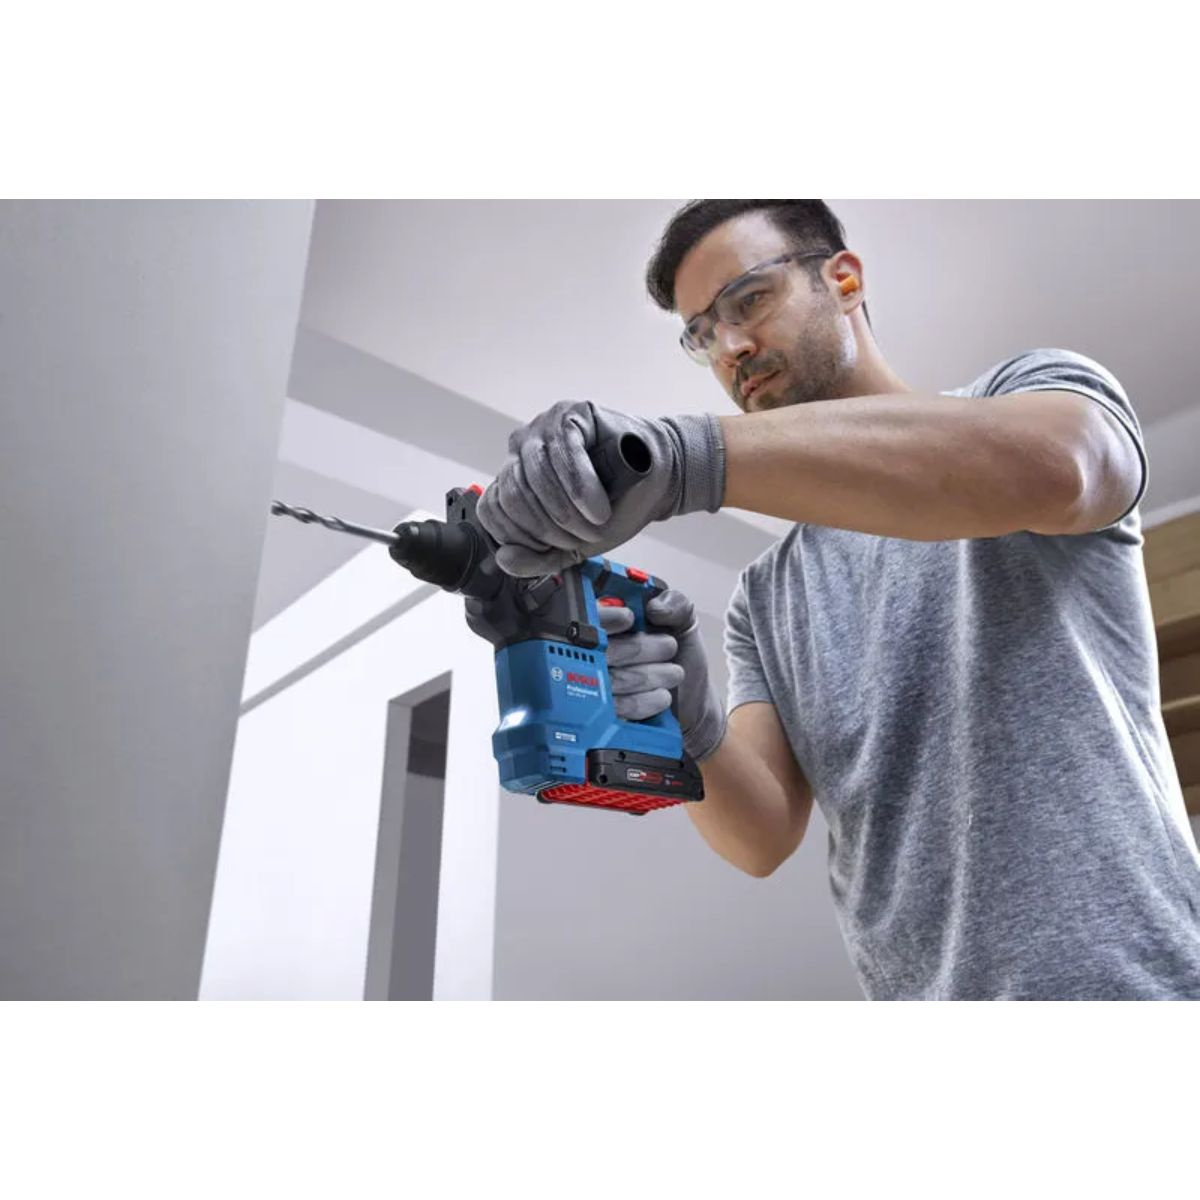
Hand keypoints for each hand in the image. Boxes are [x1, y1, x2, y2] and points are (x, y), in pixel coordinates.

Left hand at [476, 400, 725, 575]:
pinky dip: (582, 488)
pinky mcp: (569, 415)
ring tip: (597, 523)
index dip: (523, 537)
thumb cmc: (613, 509)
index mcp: (513, 479)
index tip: (557, 548)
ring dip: (568, 511)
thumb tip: (504, 559)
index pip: (492, 510)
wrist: (656, 484)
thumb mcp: (571, 546)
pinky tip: (599, 507)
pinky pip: (563, 453)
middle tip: (584, 538)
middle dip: (550, 527)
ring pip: (535, 477)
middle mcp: (520, 451)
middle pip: (513, 495)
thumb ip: (537, 559)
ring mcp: (542, 428)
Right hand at [597, 588, 726, 762]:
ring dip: (648, 675)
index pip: (593, 617)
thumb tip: (656, 606)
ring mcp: (600, 685)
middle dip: (639, 648)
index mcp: (613, 624)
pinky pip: (616, 708)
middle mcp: (600, 654)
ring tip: (673, 673)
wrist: (695, 700)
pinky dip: (643, 701)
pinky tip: (661, 695)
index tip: (629, 618)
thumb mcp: (685, 624)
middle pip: (602, 650)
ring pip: (611, 679)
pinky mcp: (608, 713)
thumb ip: (676, 604)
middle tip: (669, 646)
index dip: (607, 617)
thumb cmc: (684, 658)